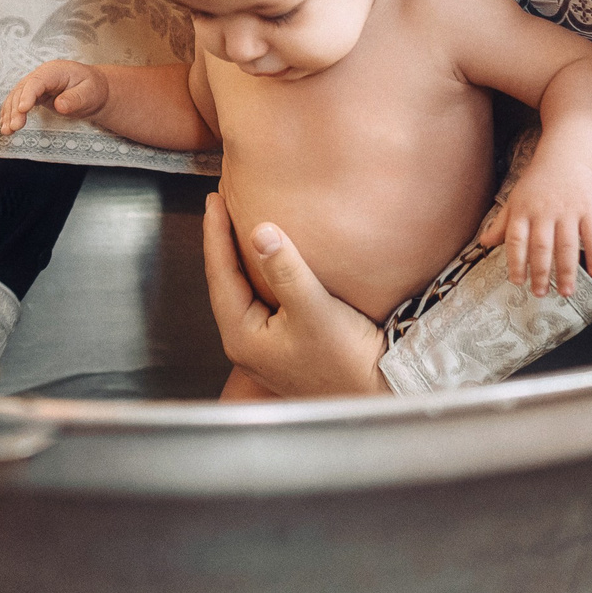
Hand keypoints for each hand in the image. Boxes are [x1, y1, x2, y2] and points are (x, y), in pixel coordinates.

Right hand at [0, 59, 107, 135]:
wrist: (94, 90)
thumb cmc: (92, 89)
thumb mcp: (89, 93)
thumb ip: (75, 99)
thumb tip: (60, 106)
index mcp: (54, 71)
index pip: (36, 82)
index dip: (27, 95)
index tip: (22, 109)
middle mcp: (41, 76)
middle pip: (22, 90)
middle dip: (15, 109)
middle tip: (14, 127)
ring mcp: (35, 85)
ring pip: (16, 97)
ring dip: (9, 114)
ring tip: (8, 131)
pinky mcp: (33, 96)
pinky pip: (17, 103)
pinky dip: (9, 114)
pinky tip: (5, 125)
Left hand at [199, 193, 387, 397]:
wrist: (377, 392)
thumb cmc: (346, 359)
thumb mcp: (314, 309)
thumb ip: (285, 270)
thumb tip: (259, 231)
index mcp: (242, 337)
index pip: (220, 274)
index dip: (215, 234)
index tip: (214, 199)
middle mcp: (246, 344)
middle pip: (225, 282)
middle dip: (221, 242)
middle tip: (219, 204)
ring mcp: (264, 347)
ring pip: (242, 290)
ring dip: (240, 257)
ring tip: (238, 224)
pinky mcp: (283, 344)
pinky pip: (261, 298)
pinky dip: (260, 272)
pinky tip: (268, 259)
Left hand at [481, 154, 591, 297]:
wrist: (566, 157)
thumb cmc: (537, 183)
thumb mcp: (515, 200)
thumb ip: (501, 224)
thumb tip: (483, 243)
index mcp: (523, 211)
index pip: (516, 240)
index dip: (516, 262)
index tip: (517, 282)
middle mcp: (544, 212)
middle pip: (541, 247)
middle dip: (541, 273)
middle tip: (541, 293)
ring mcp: (568, 210)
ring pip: (567, 245)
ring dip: (567, 271)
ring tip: (566, 292)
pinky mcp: (590, 209)